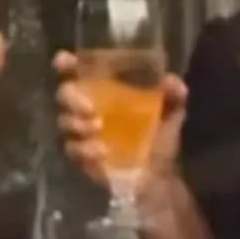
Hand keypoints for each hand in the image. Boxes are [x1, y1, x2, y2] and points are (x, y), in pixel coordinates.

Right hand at [53, 50, 186, 188]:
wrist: (159, 177)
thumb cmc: (160, 140)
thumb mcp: (173, 114)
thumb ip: (175, 95)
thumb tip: (170, 80)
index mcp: (108, 91)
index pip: (80, 72)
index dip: (67, 64)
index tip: (64, 60)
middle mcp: (90, 108)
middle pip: (64, 95)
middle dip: (72, 98)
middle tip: (90, 107)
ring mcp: (83, 133)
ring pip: (64, 122)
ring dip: (78, 123)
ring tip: (99, 127)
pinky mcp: (82, 157)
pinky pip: (73, 149)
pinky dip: (86, 149)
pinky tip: (102, 150)